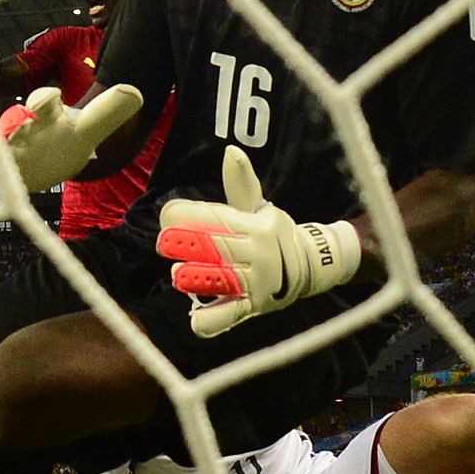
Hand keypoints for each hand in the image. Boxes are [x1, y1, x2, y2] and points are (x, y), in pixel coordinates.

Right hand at [0, 84, 141, 193]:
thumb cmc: (73, 134)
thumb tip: (134, 92)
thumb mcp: (94, 124)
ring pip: (1, 146)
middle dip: (13, 125)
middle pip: (17, 122)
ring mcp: (13, 147)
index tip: (40, 102)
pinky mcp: (4, 168)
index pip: (45, 100)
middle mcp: (27, 127)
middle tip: (10, 130)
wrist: (62, 152)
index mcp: (49, 113)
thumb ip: (112, 109)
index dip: (44, 99)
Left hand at [156, 146, 361, 337]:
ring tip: (178, 274)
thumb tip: (231, 152)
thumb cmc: (272, 233)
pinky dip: (213, 320)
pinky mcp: (254, 306)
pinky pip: (232, 314)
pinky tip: (195, 321)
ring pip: (224, 280)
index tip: (168, 215)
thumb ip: (240, 183)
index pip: (218, 218)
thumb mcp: (259, 207)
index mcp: (255, 225)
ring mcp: (257, 281)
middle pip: (218, 247)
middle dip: (188, 244)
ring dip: (199, 278)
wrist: (311, 267)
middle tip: (164, 244)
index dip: (190, 216)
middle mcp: (258, 252)